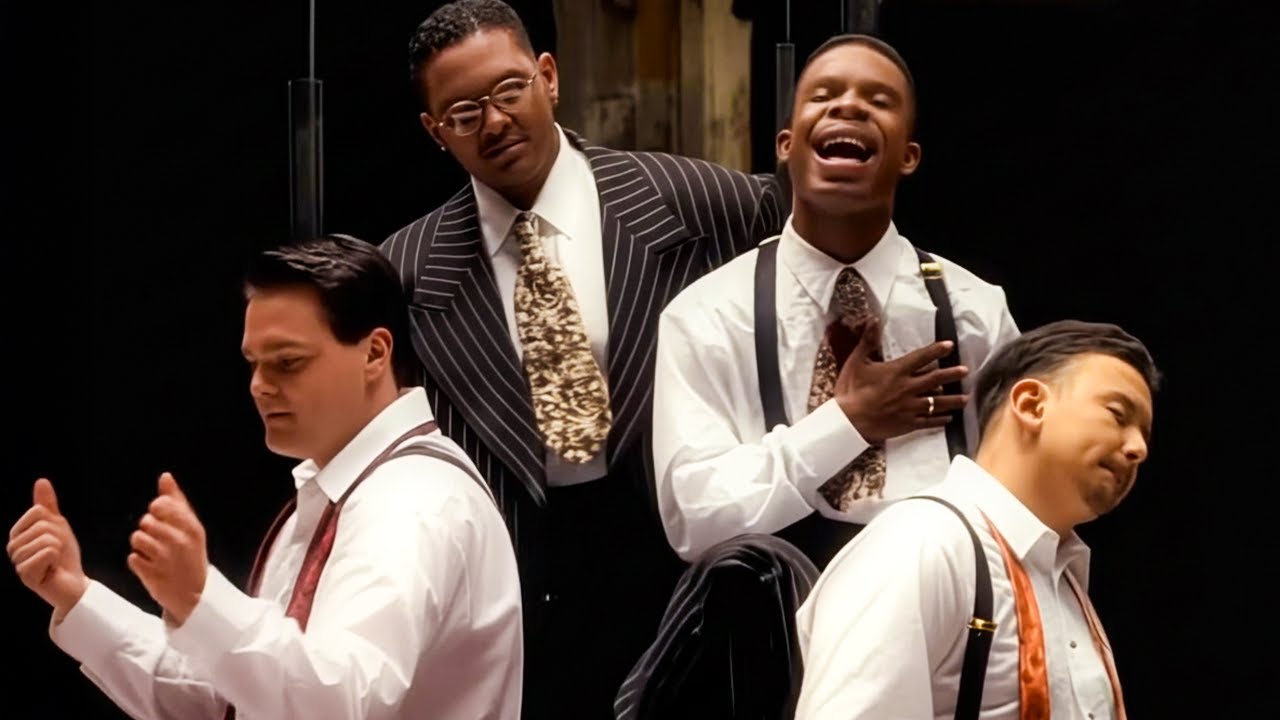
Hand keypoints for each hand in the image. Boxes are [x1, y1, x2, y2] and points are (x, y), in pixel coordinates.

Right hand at [7, 479, 89, 618]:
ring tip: (54, 561)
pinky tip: (52, 569)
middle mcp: (13, 547)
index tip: (56, 537)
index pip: (38, 512)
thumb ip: (47, 505)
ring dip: (58, 549)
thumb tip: (41, 481)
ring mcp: (17, 562)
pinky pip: (47, 553)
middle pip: (43, 525)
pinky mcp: (25, 575)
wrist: (73, 582)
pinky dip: (56, 559)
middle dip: (58, 537)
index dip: (55, 523)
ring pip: (46, 540)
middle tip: (57, 552)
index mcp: (17, 533)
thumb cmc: (64, 555)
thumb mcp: (58, 525)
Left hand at [127, 473, 207, 625]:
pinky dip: (138, 562)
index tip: (164, 519)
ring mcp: (164, 559)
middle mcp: (178, 541)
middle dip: (149, 529)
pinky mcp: (151, 575)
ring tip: (153, 552)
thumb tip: (165, 477)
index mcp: (191, 527)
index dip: (157, 510)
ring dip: (141, 545)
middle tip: (160, 539)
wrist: (196, 593)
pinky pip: (132, 559)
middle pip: (146, 521)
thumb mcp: (191, 526)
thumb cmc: (191, 554)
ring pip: (137, 538)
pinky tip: (150, 565)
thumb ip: (177, 501)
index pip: (161, 504)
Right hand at [834, 318, 969, 442]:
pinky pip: (929, 421)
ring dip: (953, 399)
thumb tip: (873, 320)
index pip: (921, 357)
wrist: (848, 421)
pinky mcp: (908, 423)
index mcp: (897, 371)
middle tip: (966, 370)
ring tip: (966, 398)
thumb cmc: (850, 391)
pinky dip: (940, 419)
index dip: (936, 350)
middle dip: (952, 374)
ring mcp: (910, 407)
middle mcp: (907, 388)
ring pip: (937, 402)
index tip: (949, 346)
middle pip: (936, 379)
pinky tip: (948, 418)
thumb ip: (868, 341)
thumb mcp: (856, 362)